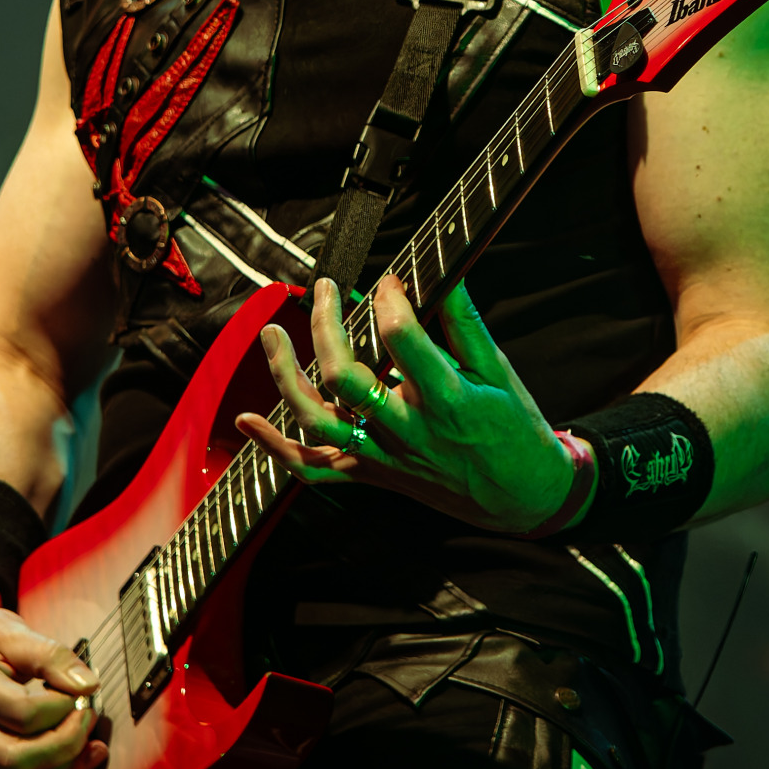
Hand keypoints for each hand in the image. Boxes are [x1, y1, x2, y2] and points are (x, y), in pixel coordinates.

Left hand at [235, 275, 575, 533]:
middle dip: (326, 325)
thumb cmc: (513, 426)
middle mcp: (407, 431)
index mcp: (445, 398)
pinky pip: (314, 468)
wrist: (521, 497)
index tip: (388, 280)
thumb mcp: (498, 369)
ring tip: (273, 333)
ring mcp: (384, 457)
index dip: (389, 298)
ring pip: (318, 422)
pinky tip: (247, 420)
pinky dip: (275, 447)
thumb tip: (443, 272)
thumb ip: (464, 322)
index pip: (401, 338)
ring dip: (285, 376)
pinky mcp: (372, 474)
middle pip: (346, 378)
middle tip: (323, 288)